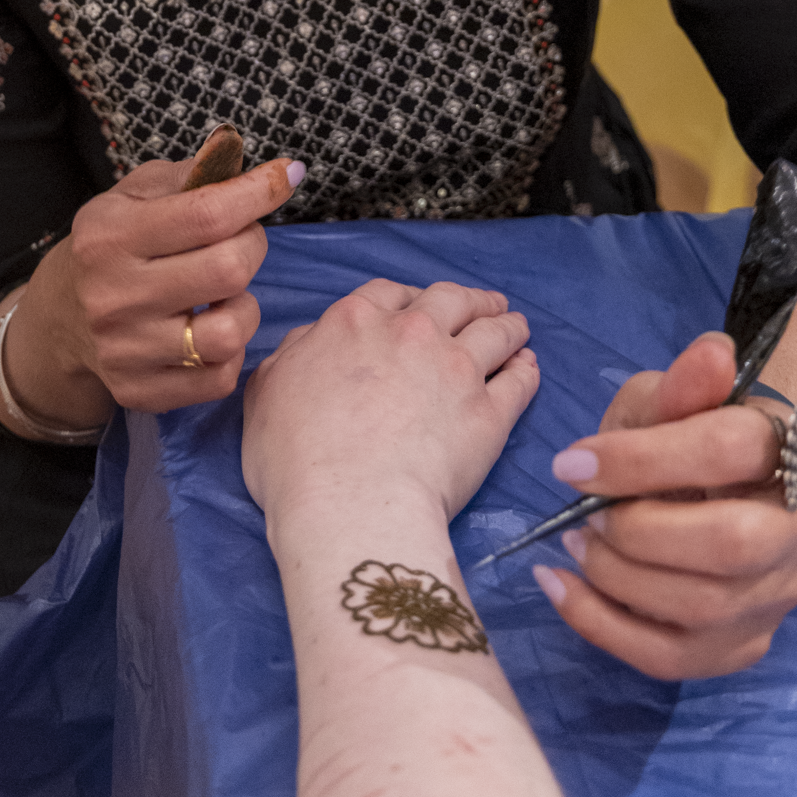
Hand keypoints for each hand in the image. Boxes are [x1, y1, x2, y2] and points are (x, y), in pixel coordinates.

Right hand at [9, 135, 304, 416]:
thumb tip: (241, 154)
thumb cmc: (112, 246)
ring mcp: (126, 351)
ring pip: (230, 332)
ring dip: (244, 305)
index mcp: (110, 236)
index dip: (260, 191)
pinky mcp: (140, 392)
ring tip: (225, 293)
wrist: (60, 319)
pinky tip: (211, 328)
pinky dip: (230, 352)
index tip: (286, 176)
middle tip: (239, 240)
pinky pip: (219, 379)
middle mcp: (114, 295)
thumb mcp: (133, 196)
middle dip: (252, 245)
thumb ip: (189, 175)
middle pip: (228, 269)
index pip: (206, 213)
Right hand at [242, 277, 537, 528]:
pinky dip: (526, 370)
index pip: (388, 292)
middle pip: (450, 299)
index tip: (419, 303)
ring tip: (516, 325)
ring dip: (507, 324)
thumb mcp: (267, 391)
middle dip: (469, 298)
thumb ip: (292, 356)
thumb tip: (309, 343)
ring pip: (493, 332)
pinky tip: (529, 367)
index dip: (407, 296)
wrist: (351, 504)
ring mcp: (455, 370)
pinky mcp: (489, 415)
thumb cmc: (296, 459)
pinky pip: (518, 382)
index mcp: (354, 322)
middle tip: (484, 303)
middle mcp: (411, 333)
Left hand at [534, 331, 796, 678]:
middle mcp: (795, 530)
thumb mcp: (667, 399)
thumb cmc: (681, 434)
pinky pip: (671, 659)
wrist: (713, 486)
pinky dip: (601, 626)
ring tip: (573, 542)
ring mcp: (774, 596)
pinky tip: (559, 587)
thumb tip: (712, 351)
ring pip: (701, 608)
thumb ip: (680, 387)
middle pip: (728, 544)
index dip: (640, 459)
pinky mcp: (740, 646)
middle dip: (636, 532)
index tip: (570, 462)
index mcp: (782, 453)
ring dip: (615, 578)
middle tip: (583, 515)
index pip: (726, 452)